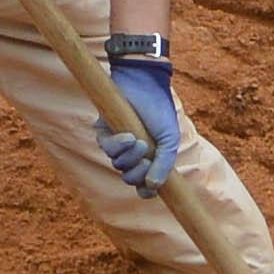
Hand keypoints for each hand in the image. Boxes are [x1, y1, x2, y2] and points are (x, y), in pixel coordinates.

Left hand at [92, 36, 188, 190]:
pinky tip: (128, 136)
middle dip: (137, 173)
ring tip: (138, 141)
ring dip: (128, 157)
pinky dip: (117, 145)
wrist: (145, 83)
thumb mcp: (169, 140)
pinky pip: (106, 148)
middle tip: (145, 158)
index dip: (145, 190)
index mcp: (150, 157)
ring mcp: (118, 144)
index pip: (144, 185)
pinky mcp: (104, 131)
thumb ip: (164, 164)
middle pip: (129, 178)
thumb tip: (152, 187)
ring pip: (118, 165)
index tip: (150, 186)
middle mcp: (132, 154)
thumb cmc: (159, 109)